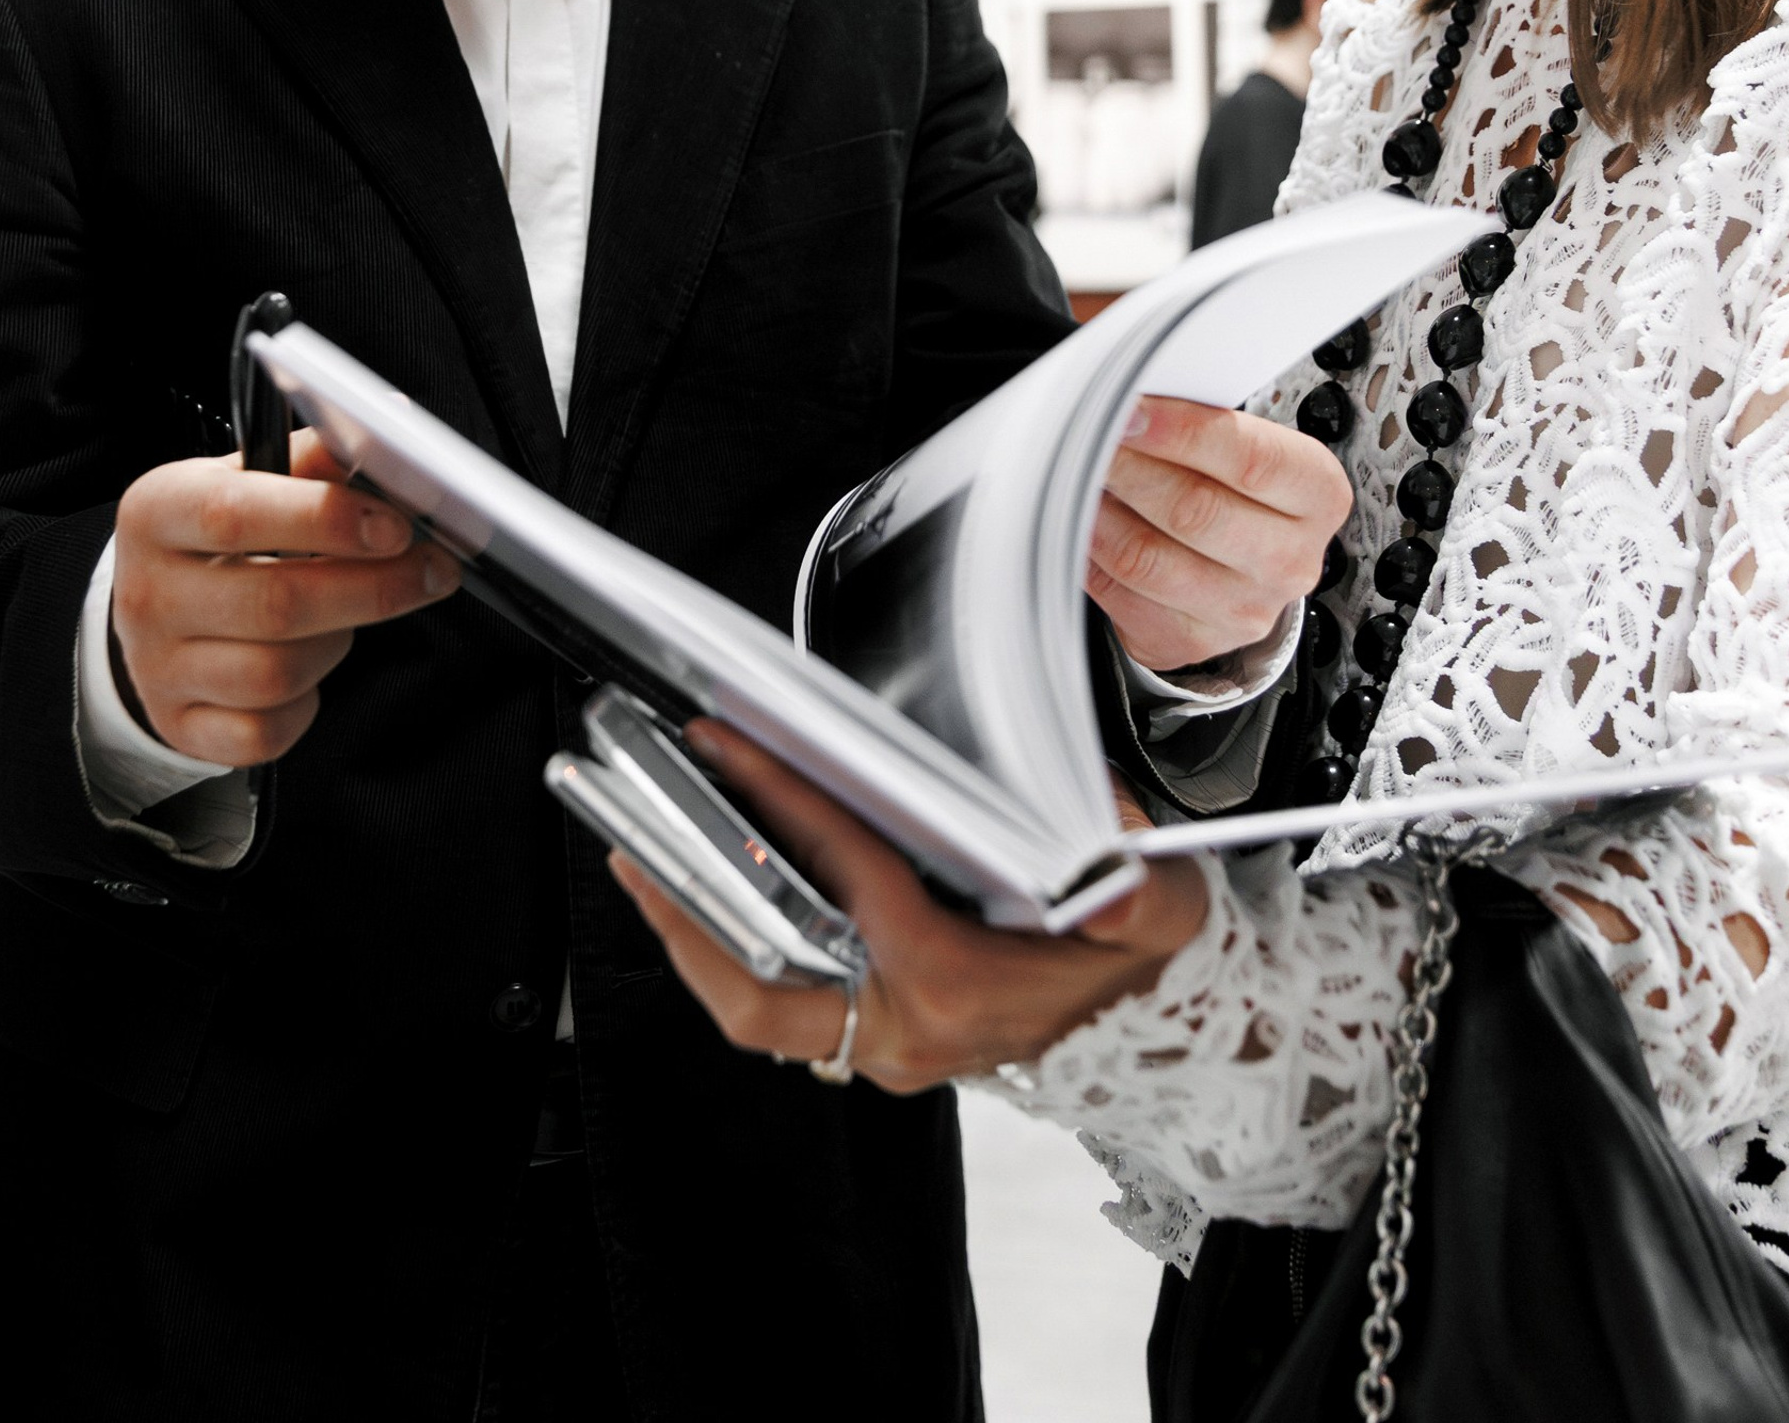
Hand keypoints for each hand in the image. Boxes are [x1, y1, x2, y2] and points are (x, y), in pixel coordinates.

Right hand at [111, 427, 460, 762]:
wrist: (152, 610)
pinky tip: (307, 670)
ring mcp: (158, 667)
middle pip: (274, 603)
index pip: (235, 514)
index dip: (324, 519)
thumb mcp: (246, 479)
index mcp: (157, 511)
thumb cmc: (217, 537)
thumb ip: (313, 460)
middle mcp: (147, 592)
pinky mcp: (180, 725)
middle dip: (372, 589)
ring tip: (348, 614)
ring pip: (276, 674)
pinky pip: (264, 732)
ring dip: (337, 642)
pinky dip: (304, 705)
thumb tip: (388, 432)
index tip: (395, 525)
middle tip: (430, 571)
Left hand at [612, 727, 1208, 1090]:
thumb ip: (1134, 887)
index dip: (785, 801)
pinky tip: (709, 891)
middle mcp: (906, 1030)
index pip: (848, 878)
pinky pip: (782, 1005)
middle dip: (688, 915)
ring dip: (697, 934)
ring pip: (758, 1007)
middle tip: (630, 842)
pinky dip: (736, 950)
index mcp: (955, 986)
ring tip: (643, 858)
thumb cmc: (1138, 962)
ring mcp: (886, 1045)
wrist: (1158, 1035)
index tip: (728, 743)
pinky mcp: (878, 1041)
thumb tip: (1109, 858)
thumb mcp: (1159, 910)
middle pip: (761, 990)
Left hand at [1090, 396, 1347, 673]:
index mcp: (1316, 495)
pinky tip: (1078, 521)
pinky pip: (1122, 592)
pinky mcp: (1192, 638)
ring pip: (1148, 557)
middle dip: (1129, 468)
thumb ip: (1199, 421)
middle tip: (1087, 440)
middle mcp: (1289, 559)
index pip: (1251, 460)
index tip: (1129, 410)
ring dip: (1098, 512)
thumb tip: (1128, 401)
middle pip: (1194, 510)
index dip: (1181, 432)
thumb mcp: (1240, 443)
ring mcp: (1243, 608)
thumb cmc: (1232, 488)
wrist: (1237, 568)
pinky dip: (1089, 551)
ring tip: (1075, 478)